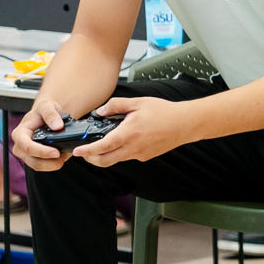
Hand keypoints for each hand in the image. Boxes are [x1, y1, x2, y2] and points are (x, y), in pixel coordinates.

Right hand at [9, 98, 70, 171]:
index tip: (56, 152)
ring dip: (53, 164)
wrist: (45, 115)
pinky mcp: (34, 158)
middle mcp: (20, 146)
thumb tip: (57, 126)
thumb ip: (51, 114)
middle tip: (65, 156)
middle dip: (49, 162)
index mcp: (20, 133)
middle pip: (33, 160)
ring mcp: (26, 154)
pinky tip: (63, 156)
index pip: (27, 147)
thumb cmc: (43, 111)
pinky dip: (53, 163)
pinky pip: (43, 166)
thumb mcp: (46, 106)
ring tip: (65, 155)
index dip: (41, 151)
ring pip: (38, 166)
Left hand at [68, 96, 193, 167]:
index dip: (87, 151)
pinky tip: (123, 142)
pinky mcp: (146, 156)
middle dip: (91, 159)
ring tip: (101, 145)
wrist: (185, 123)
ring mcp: (140, 154)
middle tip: (84, 152)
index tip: (78, 151)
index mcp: (128, 134)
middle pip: (105, 161)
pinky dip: (120, 152)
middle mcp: (133, 148)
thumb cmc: (164, 112)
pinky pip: (128, 157)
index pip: (102, 147)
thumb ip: (116, 106)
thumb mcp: (137, 103)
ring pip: (116, 160)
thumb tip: (101, 111)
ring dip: (105, 156)